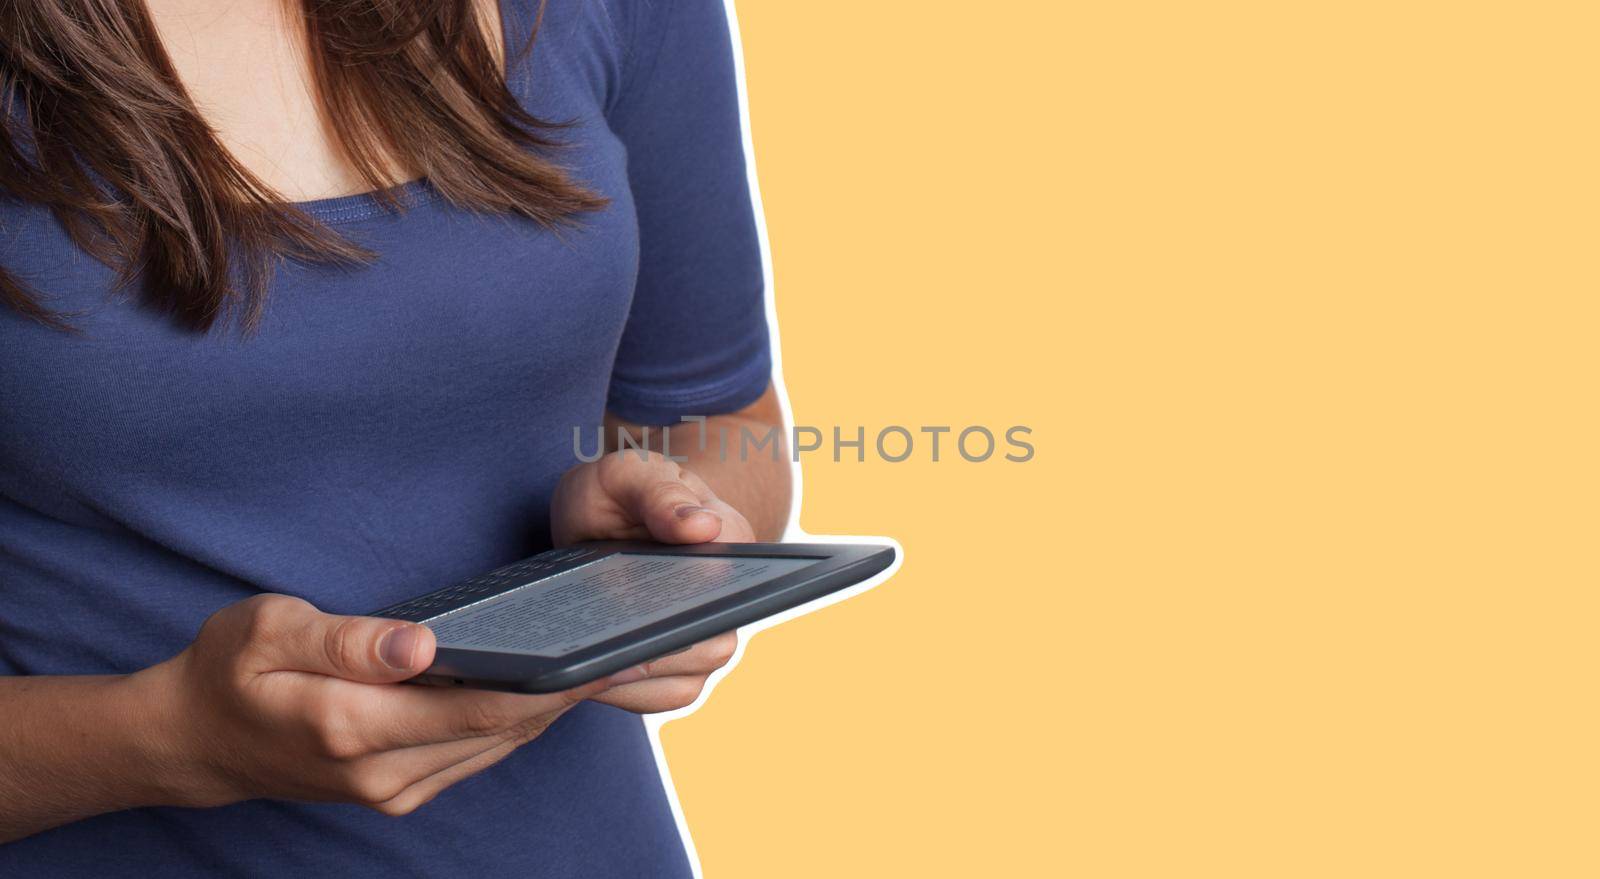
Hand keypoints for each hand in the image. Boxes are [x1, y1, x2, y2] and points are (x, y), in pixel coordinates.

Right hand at [140, 594, 641, 815]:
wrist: (194, 742)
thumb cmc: (226, 672)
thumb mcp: (266, 632)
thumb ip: (345, 638)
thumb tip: (420, 644)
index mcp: (353, 728)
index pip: (479, 706)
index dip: (551, 680)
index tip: (608, 647)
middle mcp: (384, 773)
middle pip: (503, 730)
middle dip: (573, 689)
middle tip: (636, 643)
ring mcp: (396, 790)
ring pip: (499, 745)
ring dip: (555, 706)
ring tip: (613, 656)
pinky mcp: (403, 790)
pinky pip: (480, 752)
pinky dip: (521, 719)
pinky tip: (555, 682)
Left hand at [550, 450, 750, 712]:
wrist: (597, 523)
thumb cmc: (615, 494)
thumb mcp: (624, 476)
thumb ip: (658, 493)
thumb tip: (701, 527)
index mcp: (727, 540)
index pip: (730, 583)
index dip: (692, 604)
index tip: (643, 610)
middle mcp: (727, 596)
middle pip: (710, 645)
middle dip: (653, 649)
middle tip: (596, 644)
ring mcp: (704, 637)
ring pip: (684, 682)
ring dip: (632, 676)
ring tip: (580, 660)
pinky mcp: (675, 669)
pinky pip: (658, 698)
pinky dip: (620, 692)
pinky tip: (582, 673)